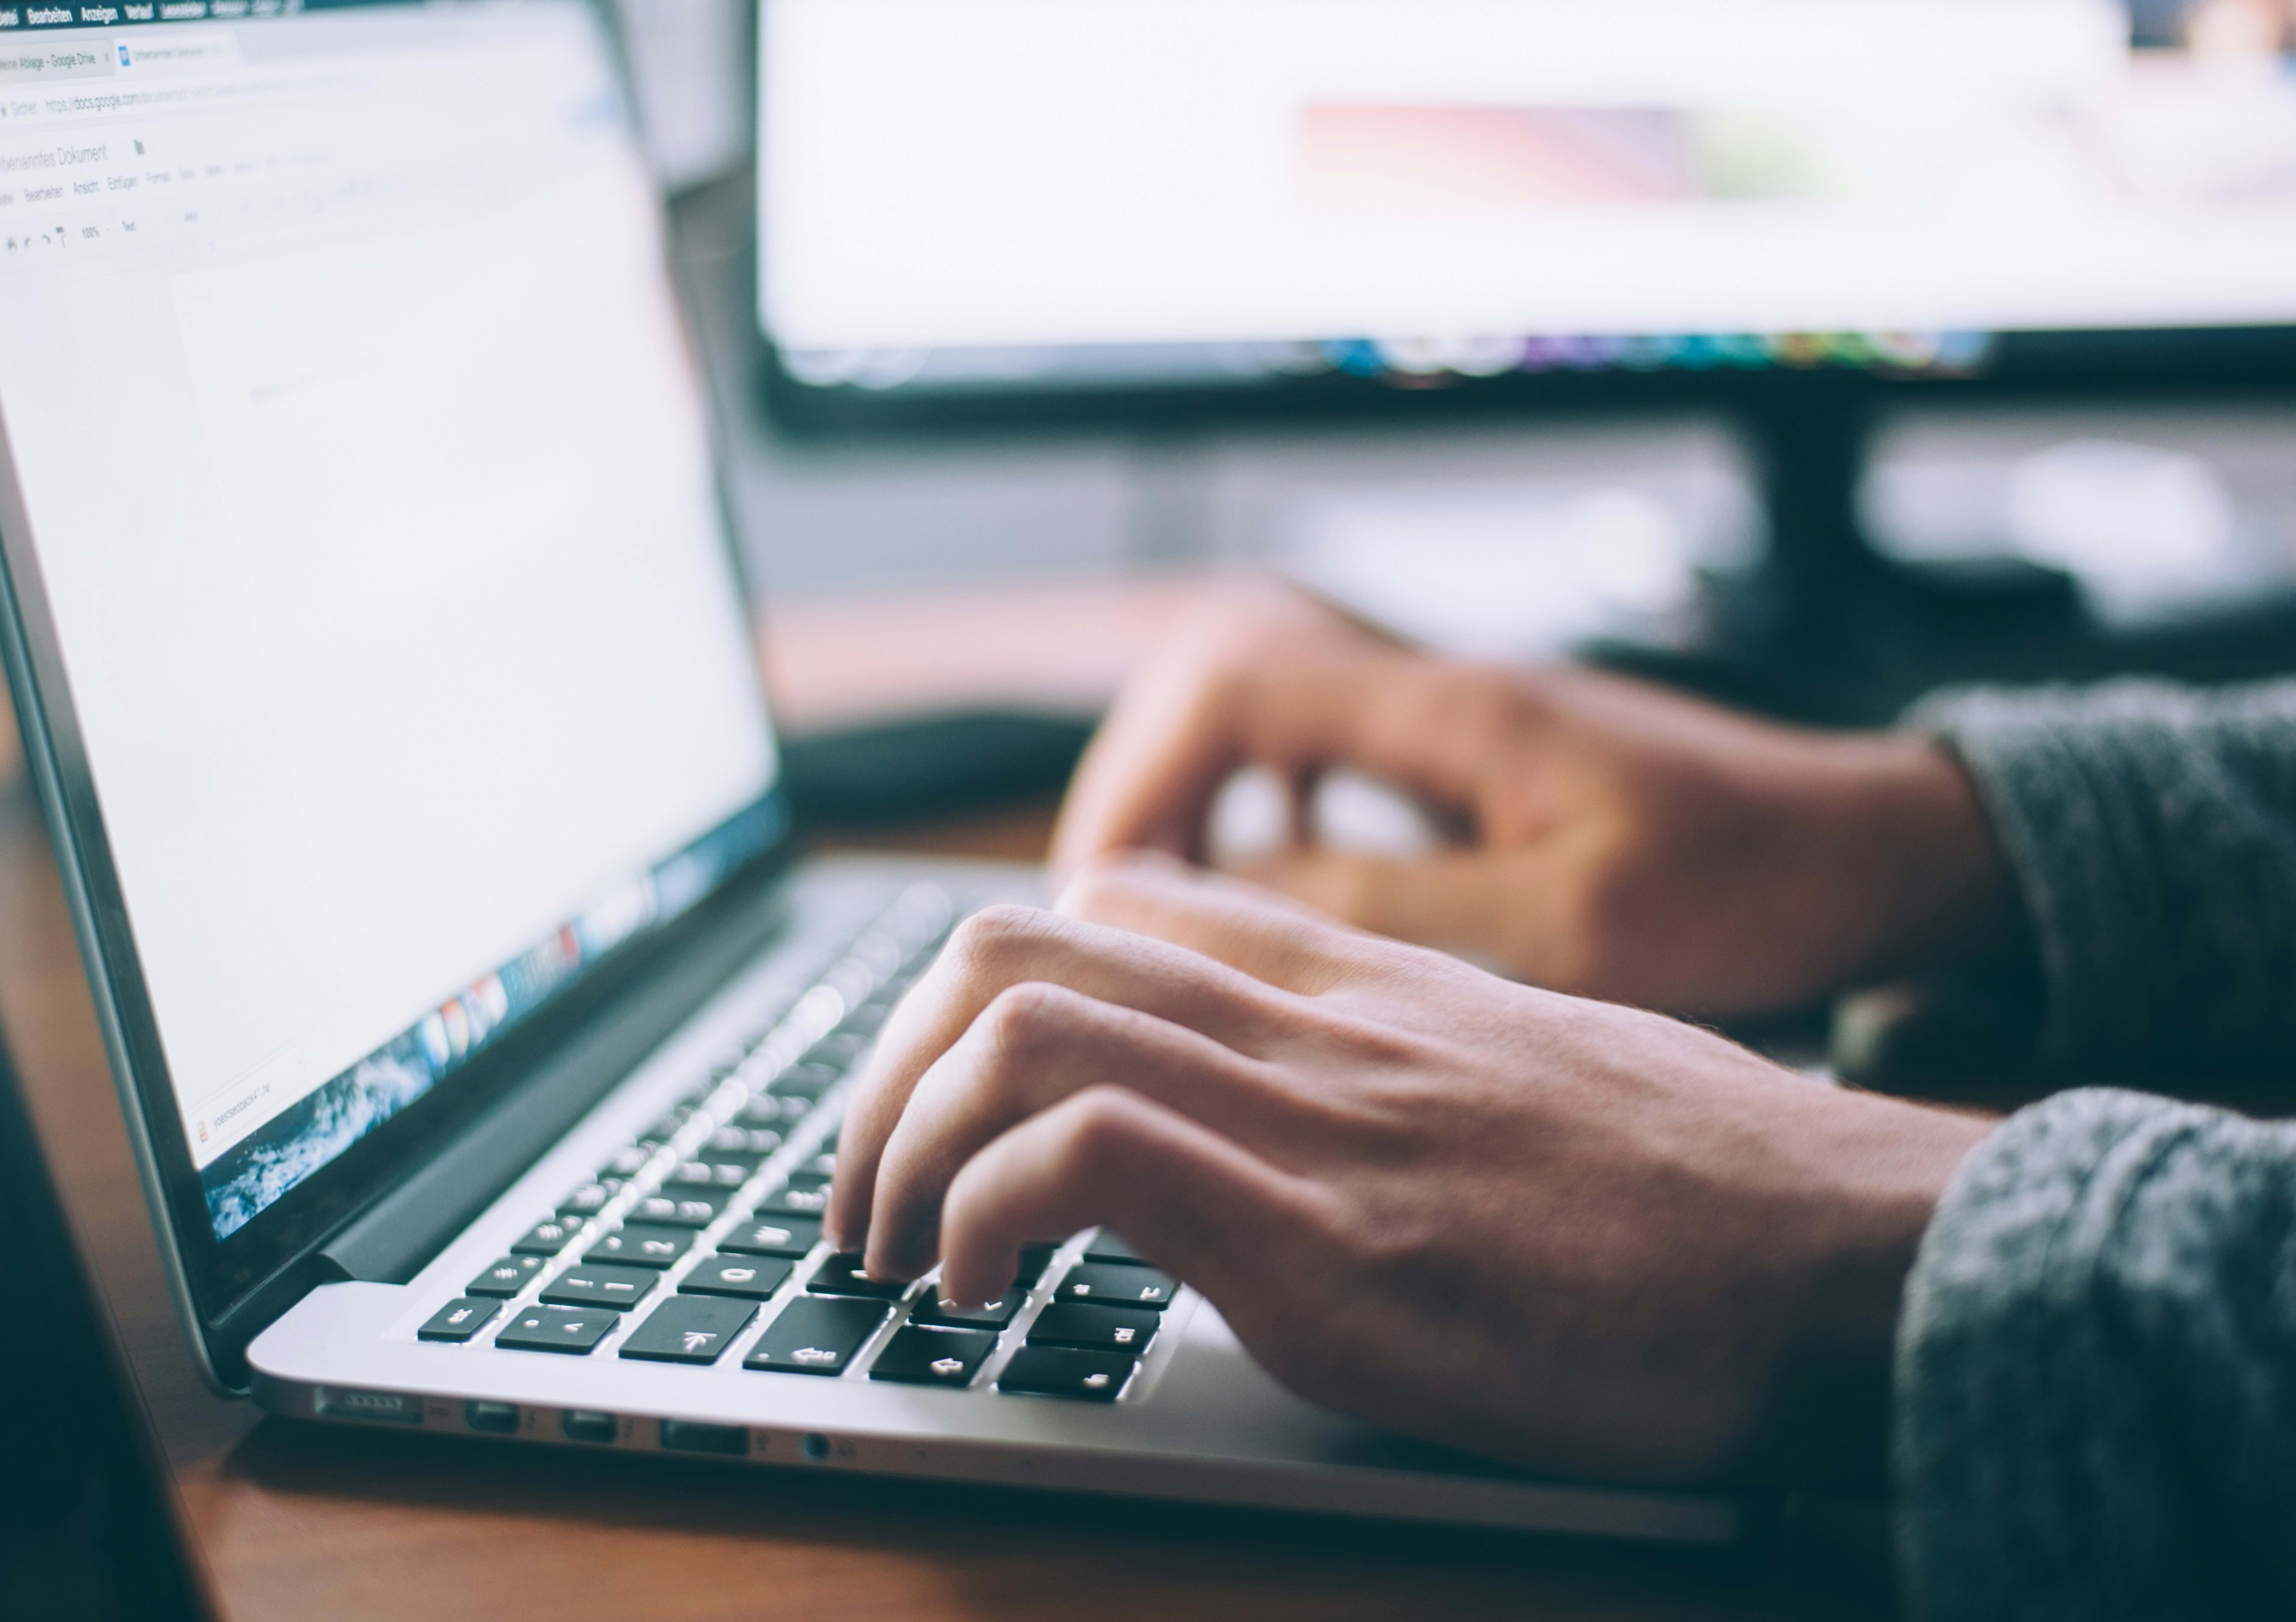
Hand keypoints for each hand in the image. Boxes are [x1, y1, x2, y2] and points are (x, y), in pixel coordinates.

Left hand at [828, 856, 1991, 1485]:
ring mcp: (1318, 1123)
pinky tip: (980, 1293)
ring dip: (899, 1141)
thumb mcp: (1530, 1074)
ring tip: (892, 1252)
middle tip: (865, 1190)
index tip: (944, 1098)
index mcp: (1358, 985)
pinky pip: (1086, 1155)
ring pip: (1018, 1023)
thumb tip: (1305, 1110)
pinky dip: (983, 1214)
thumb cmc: (1709, 1189)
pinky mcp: (1334, 1245)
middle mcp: (1315, 1025)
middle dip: (885, 1068)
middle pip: (1014, 943)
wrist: (1855, 1254)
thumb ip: (1398, 1060)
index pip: (1111, 903)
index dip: (978, 991)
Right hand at [1052, 579, 2018, 1017]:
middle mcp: (1440, 691)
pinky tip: (1277, 886)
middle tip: (1112, 904)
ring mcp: (1457, 719)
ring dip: (1201, 795)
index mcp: (1452, 711)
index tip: (1109, 887)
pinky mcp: (1478, 759)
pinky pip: (1328, 753)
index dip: (1143, 776)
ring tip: (1169, 902)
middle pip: (1224, 678)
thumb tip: (1237, 898)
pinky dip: (1271, 808)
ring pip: (1268, 713)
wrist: (1870, 849)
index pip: (1233, 683)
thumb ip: (1397, 904)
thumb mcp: (1571, 925)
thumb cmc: (1750, 884)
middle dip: (1146, 784)